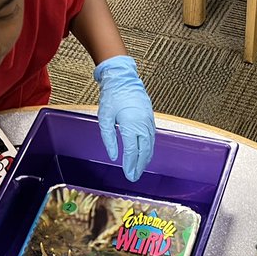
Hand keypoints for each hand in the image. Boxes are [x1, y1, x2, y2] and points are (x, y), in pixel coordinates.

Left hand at [93, 55, 155, 181]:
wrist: (123, 78)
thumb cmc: (112, 96)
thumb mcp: (104, 118)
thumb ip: (108, 139)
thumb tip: (114, 156)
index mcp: (131, 124)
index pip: (132, 151)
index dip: (130, 165)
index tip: (128, 175)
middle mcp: (142, 124)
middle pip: (144, 151)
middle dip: (139, 166)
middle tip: (134, 177)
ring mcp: (148, 120)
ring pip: (150, 145)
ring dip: (146, 159)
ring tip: (140, 169)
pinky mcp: (150, 117)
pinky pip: (152, 137)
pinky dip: (149, 148)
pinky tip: (146, 154)